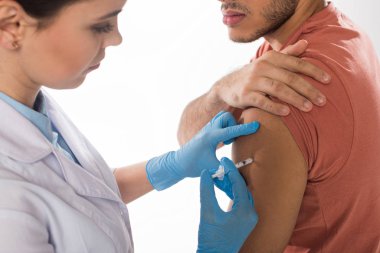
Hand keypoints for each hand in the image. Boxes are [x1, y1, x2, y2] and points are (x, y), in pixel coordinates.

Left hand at [146, 111, 258, 189]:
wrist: (178, 163)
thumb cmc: (193, 166)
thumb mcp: (211, 170)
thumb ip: (226, 171)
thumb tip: (239, 181)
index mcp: (210, 137)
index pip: (231, 130)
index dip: (245, 129)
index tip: (257, 125)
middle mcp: (209, 129)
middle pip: (226, 117)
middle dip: (234, 125)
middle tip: (232, 140)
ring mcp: (207, 128)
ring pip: (223, 117)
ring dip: (229, 125)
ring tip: (228, 140)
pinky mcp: (206, 130)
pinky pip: (219, 122)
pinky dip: (225, 127)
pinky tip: (223, 141)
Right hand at [197, 158, 257, 252]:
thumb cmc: (211, 237)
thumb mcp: (207, 212)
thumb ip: (206, 190)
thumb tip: (206, 173)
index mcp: (245, 211)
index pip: (239, 184)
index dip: (230, 170)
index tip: (223, 159)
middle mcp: (251, 214)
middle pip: (243, 188)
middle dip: (232, 175)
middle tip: (222, 164)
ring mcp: (249, 219)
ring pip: (242, 194)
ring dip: (232, 184)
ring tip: (221, 174)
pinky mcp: (245, 222)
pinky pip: (241, 201)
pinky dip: (233, 192)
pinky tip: (223, 187)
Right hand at [211, 40, 329, 115]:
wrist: (227, 86)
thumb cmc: (254, 74)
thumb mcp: (269, 61)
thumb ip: (288, 54)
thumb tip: (306, 43)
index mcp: (271, 58)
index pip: (297, 63)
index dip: (314, 71)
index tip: (328, 80)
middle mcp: (262, 67)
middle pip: (290, 78)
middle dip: (308, 89)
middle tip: (322, 100)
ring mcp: (253, 81)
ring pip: (278, 89)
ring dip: (295, 98)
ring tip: (309, 107)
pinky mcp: (245, 95)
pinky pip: (262, 101)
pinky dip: (275, 106)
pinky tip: (287, 112)